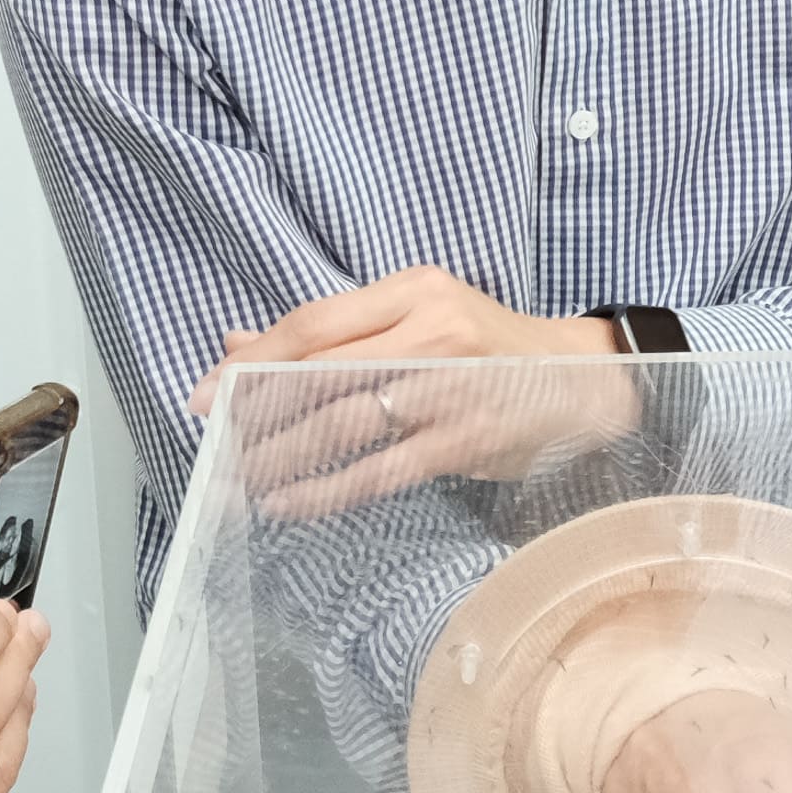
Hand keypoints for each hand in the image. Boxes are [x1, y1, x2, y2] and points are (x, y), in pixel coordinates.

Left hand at [203, 269, 645, 515]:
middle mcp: (430, 331)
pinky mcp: (463, 441)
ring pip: (342, 421)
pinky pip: (379, 470)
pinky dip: (326, 489)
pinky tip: (290, 502)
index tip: (208, 394)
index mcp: (412, 290)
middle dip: (256, 413)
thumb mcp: (417, 318)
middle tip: (217, 446)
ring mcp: (448, 388)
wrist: (584, 382)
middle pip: (319, 371)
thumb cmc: (488, 350)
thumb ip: (333, 332)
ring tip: (243, 479)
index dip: (254, 362)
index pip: (314, 324)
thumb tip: (238, 344)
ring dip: (282, 455)